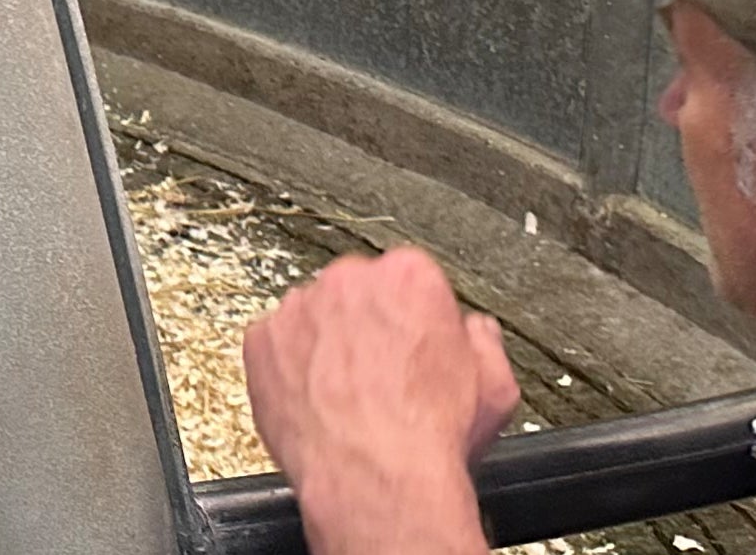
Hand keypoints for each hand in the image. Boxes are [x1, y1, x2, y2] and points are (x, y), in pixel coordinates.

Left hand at [243, 248, 519, 554]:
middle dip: (365, 326)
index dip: (413, 318)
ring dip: (324, 344)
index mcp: (408, 277)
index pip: (408, 279)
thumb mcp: (494, 385)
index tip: (412, 344)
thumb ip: (482, 340)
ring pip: (313, 318)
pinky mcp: (261, 339)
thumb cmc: (431, 437)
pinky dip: (287, 367)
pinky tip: (314, 400)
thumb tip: (474, 331)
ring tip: (346, 394)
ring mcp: (298, 308)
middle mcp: (348, 281)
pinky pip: (274, 345)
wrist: (375, 478)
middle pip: (355, 294)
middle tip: (379, 373)